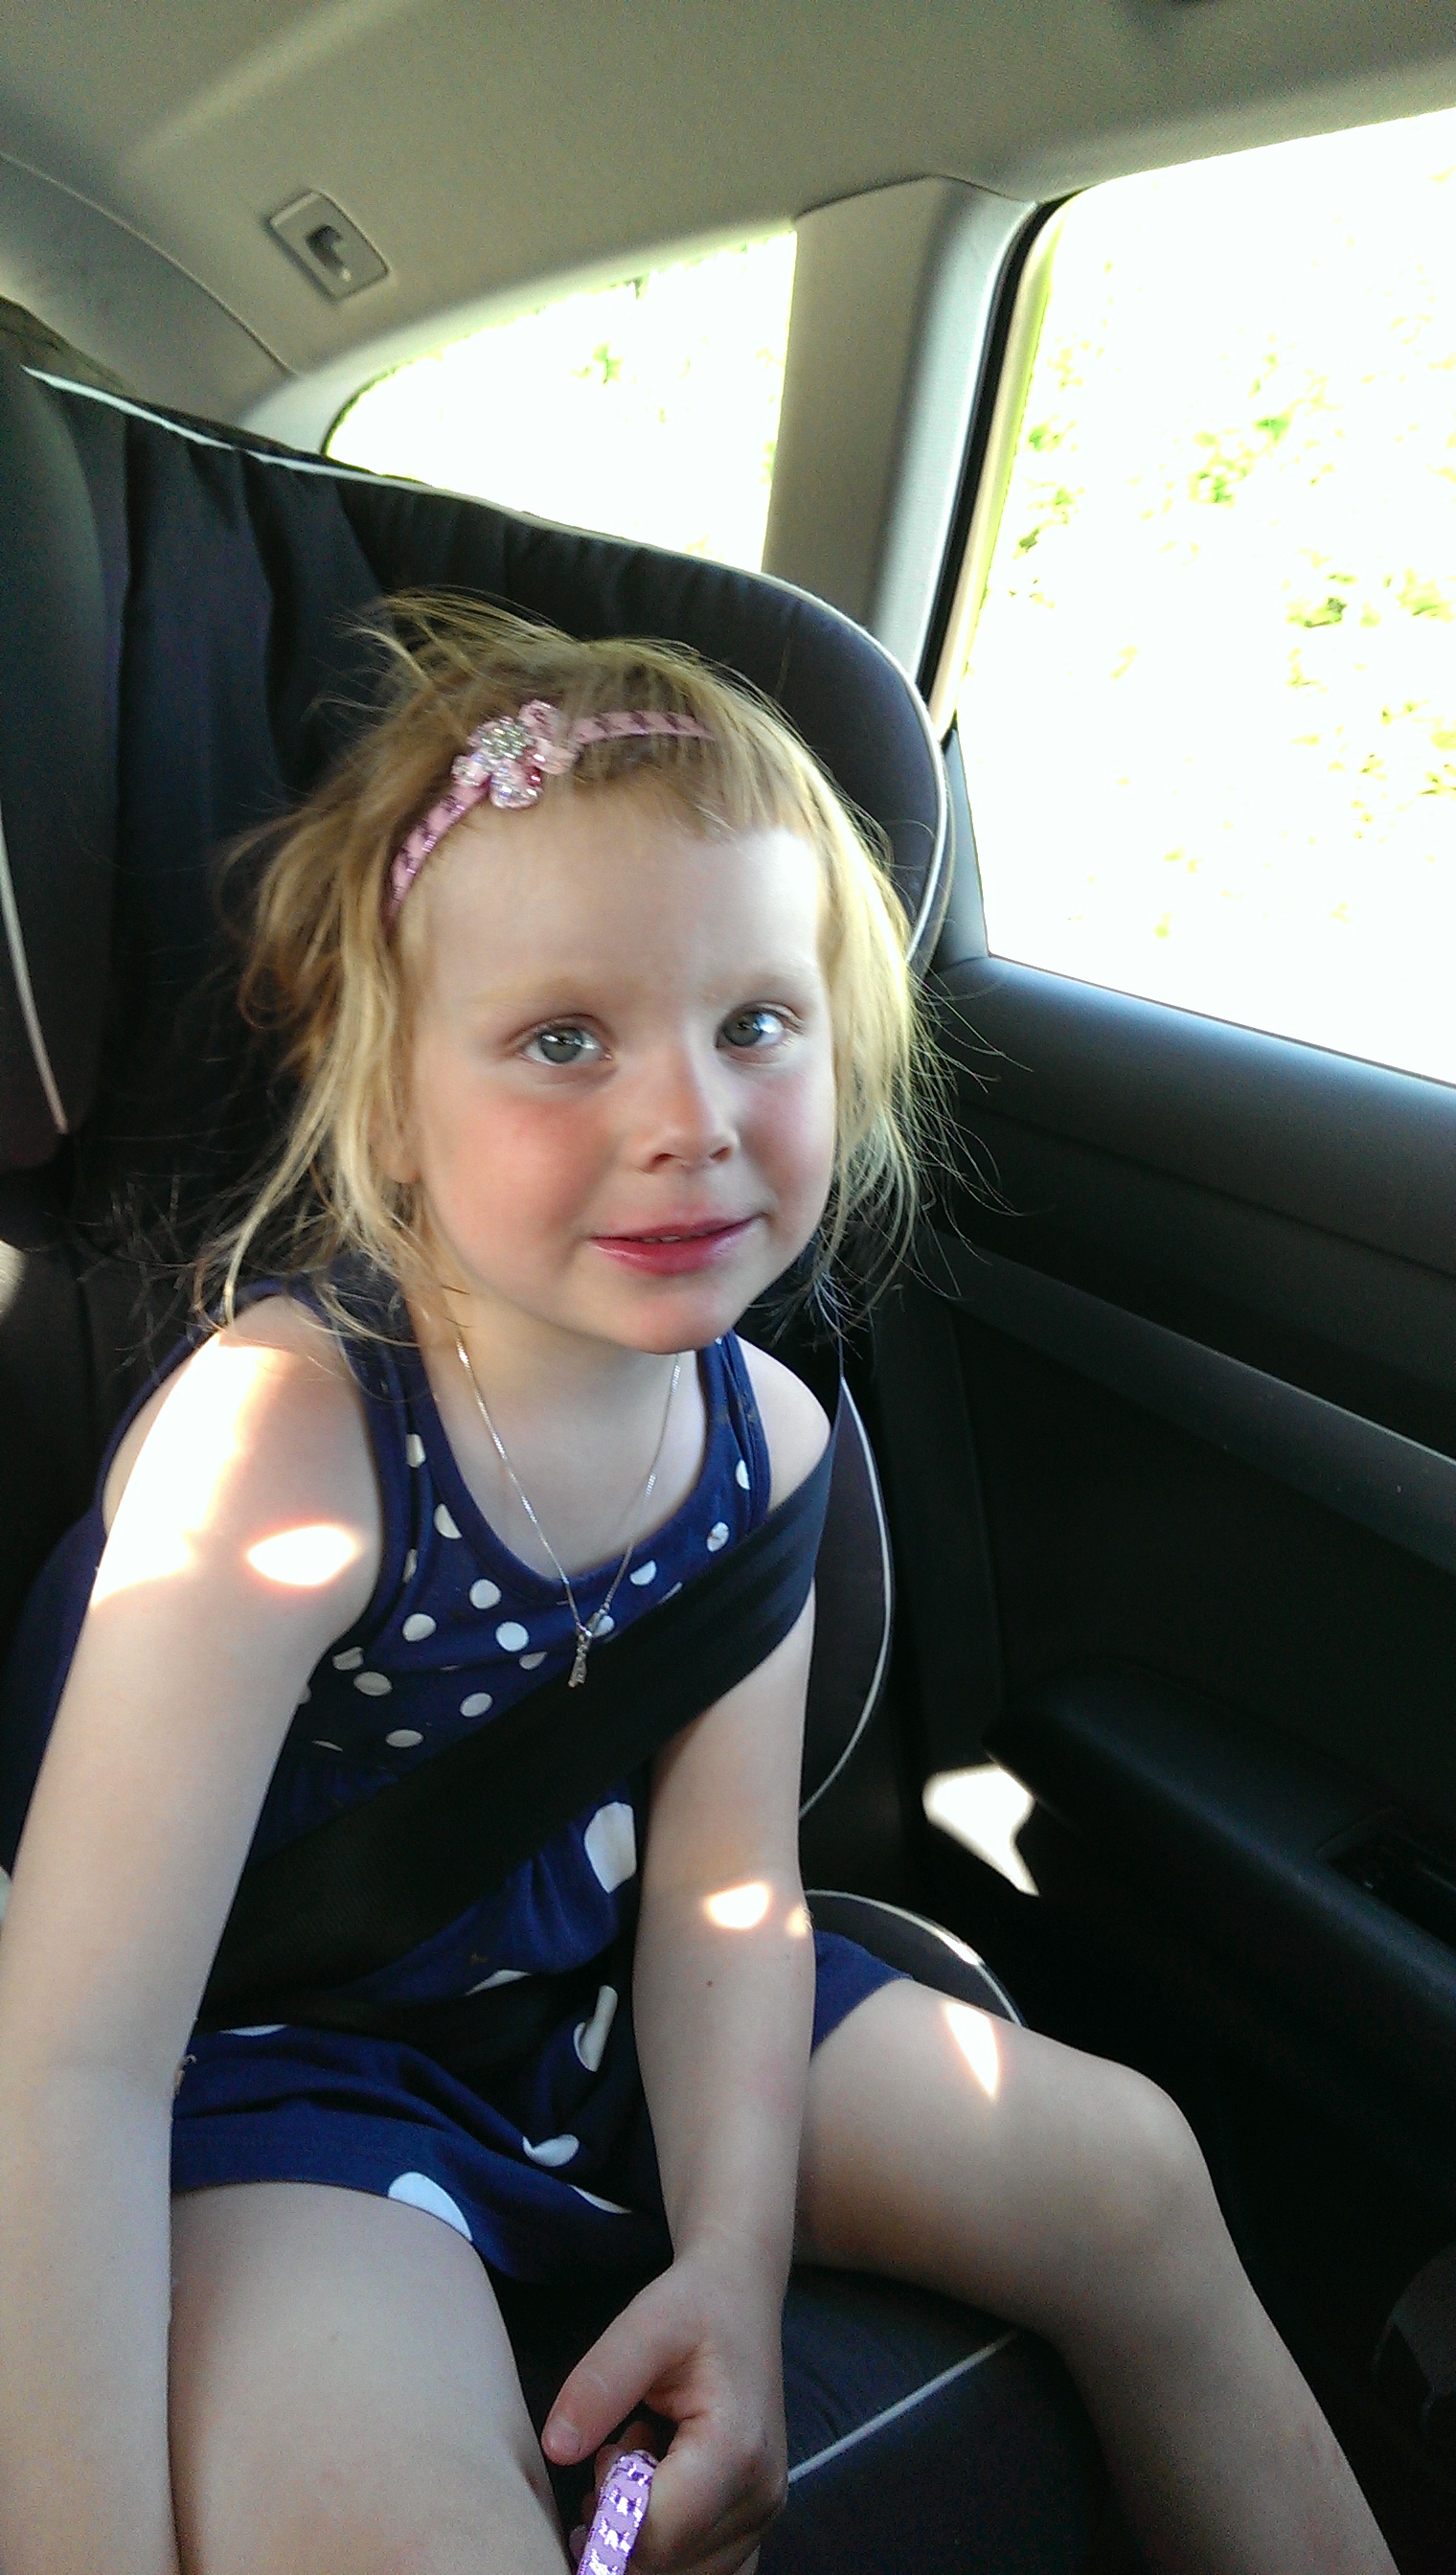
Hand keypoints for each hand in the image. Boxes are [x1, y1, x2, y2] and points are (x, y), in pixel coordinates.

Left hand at [543, 2244, 786, 2573]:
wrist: (742, 2296)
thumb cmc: (695, 2306)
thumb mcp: (644, 2322)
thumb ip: (599, 2383)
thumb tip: (556, 2449)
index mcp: (736, 2451)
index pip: (655, 2536)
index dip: (608, 2511)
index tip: (604, 2451)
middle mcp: (760, 2496)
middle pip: (664, 2565)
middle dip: (619, 2524)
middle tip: (616, 2452)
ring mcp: (763, 2516)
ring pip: (678, 2573)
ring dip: (639, 2536)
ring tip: (637, 2463)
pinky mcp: (755, 2523)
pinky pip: (701, 2569)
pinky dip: (664, 2546)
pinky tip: (652, 2492)